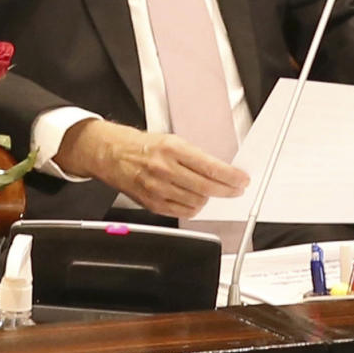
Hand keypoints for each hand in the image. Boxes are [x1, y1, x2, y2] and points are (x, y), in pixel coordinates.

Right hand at [54, 118, 248, 217]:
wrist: (112, 154)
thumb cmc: (140, 145)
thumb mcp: (169, 140)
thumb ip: (192, 156)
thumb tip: (218, 169)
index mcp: (171, 148)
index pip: (209, 166)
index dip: (230, 176)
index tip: (241, 179)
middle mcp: (164, 169)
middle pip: (206, 187)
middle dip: (227, 190)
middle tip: (237, 189)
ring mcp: (158, 188)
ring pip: (196, 202)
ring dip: (210, 198)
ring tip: (213, 192)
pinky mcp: (152, 203)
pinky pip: (182, 212)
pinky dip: (194, 208)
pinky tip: (196, 200)